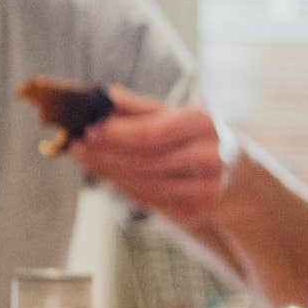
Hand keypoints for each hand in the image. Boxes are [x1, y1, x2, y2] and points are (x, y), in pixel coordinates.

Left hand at [70, 86, 229, 223]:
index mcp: (202, 123)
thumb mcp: (169, 114)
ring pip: (146, 184)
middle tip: (75, 148)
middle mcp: (211, 156)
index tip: (87, 131)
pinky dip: (124, 187)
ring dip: (109, 173)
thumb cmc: (189, 134)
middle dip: (105, 155)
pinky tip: (108, 175)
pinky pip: (151, 200)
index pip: (152, 133)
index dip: (116, 135)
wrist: (233, 169)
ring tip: (86, 160)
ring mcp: (208, 187)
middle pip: (146, 161)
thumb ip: (135, 107)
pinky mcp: (198, 210)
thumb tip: (101, 97)